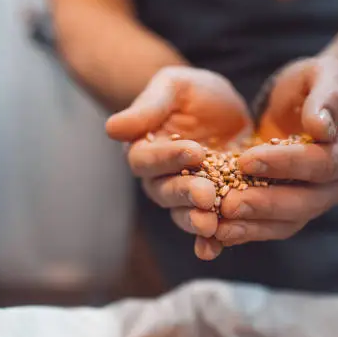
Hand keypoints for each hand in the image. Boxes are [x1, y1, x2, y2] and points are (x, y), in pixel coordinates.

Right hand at [105, 67, 252, 257]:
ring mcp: (184, 197)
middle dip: (185, 194)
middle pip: (165, 192)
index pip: (147, 159)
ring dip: (195, 222)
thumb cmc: (194, 93)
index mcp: (145, 149)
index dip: (169, 157)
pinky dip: (209, 242)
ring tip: (211, 225)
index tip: (195, 151)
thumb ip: (149, 106)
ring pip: (183, 214)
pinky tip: (215, 249)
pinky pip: (205, 230)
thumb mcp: (174, 86)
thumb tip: (111, 128)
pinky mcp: (209, 208)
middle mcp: (159, 178)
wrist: (226, 110)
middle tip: (206, 195)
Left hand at [213, 56, 337, 247]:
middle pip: (306, 202)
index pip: (322, 164)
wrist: (302, 104)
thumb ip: (327, 94)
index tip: (247, 159)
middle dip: (265, 203)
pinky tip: (218, 233)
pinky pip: (272, 228)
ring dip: (254, 226)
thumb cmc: (312, 84)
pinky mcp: (293, 211)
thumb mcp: (323, 74)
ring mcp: (318, 202)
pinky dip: (246, 232)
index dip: (286, 164)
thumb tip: (322, 126)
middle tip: (228, 203)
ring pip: (289, 222)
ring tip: (219, 226)